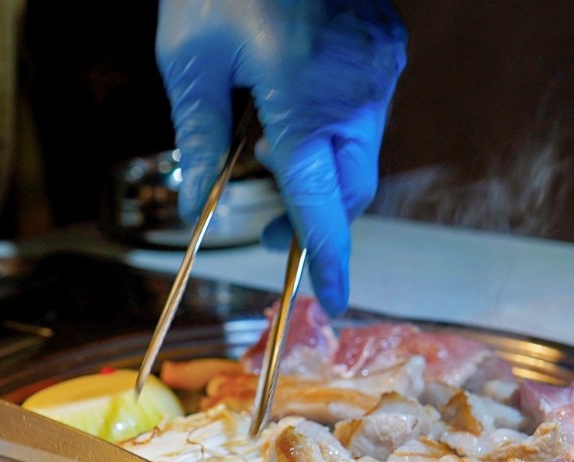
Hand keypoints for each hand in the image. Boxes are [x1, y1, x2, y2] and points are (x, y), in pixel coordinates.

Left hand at [157, 0, 406, 315]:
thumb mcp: (188, 57)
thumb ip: (197, 139)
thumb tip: (197, 206)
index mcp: (304, 96)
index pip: (320, 206)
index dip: (326, 262)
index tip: (332, 303)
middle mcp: (356, 89)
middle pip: (348, 189)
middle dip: (312, 218)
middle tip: (260, 222)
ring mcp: (380, 66)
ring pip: (359, 154)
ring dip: (319, 172)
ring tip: (265, 151)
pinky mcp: (385, 46)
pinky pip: (365, 114)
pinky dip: (332, 132)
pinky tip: (292, 109)